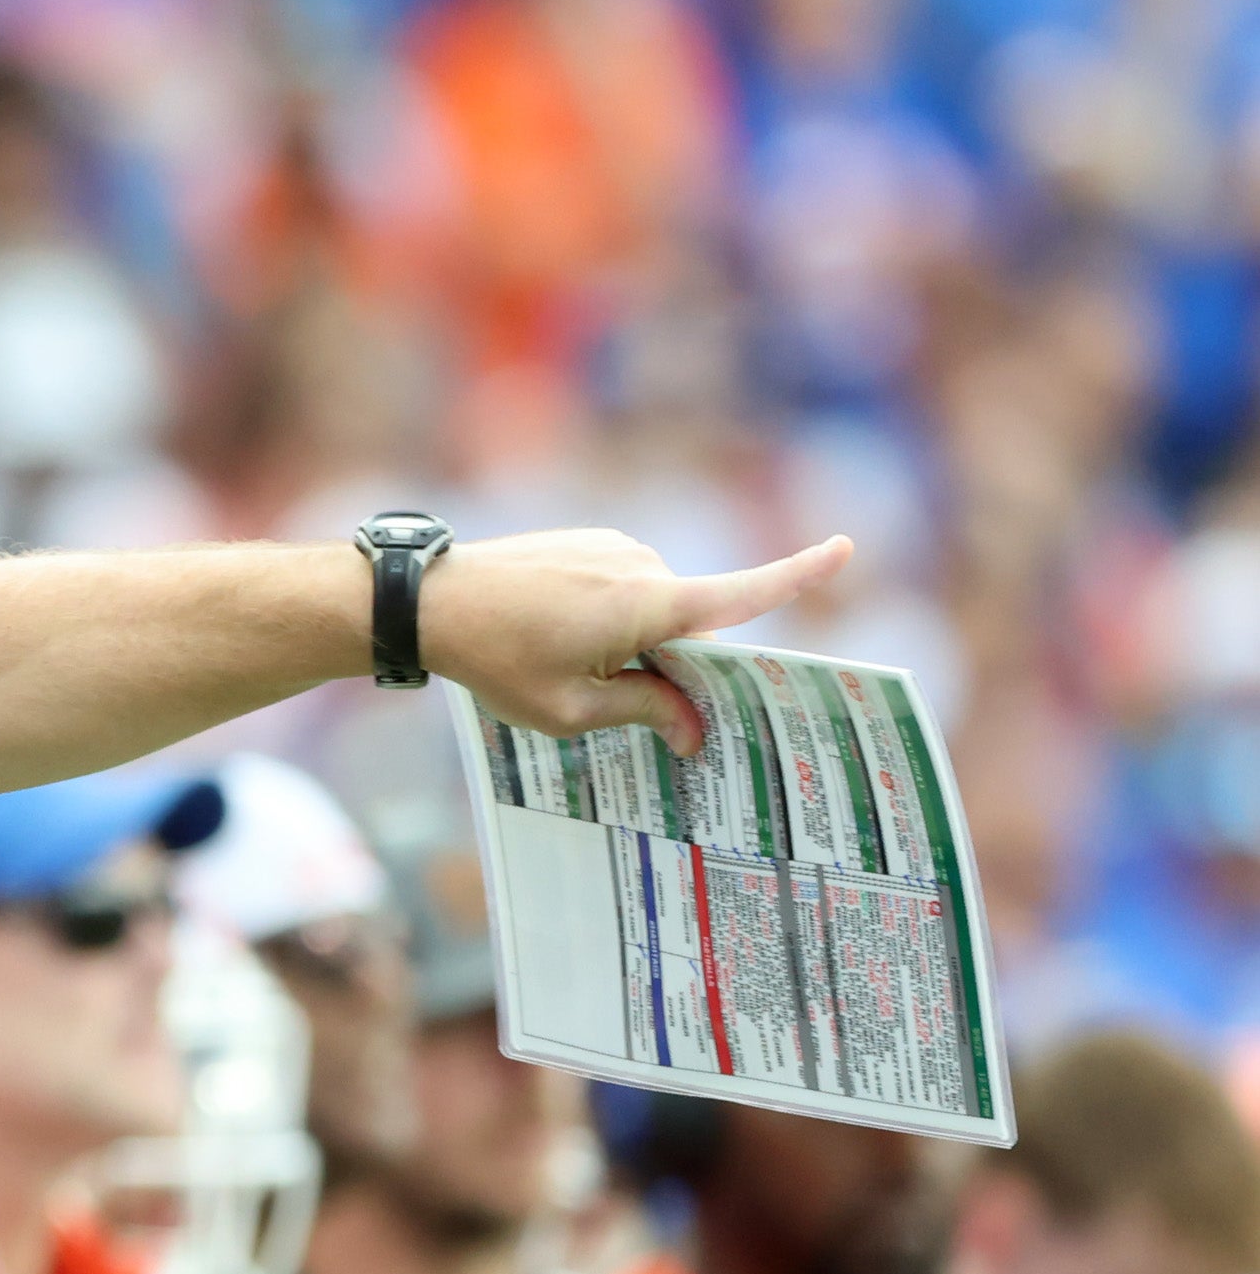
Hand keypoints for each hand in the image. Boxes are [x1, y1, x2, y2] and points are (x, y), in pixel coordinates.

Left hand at [417, 529, 853, 756]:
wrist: (429, 601)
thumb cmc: (498, 661)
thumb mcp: (571, 709)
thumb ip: (642, 712)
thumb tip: (695, 729)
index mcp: (651, 605)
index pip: (741, 596)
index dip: (799, 574)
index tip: (844, 548)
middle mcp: (645, 566)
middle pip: (690, 625)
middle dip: (668, 665)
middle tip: (607, 696)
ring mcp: (617, 548)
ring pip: (652, 610)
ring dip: (628, 643)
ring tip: (556, 662)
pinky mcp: (592, 544)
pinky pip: (622, 590)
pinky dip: (605, 619)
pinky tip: (549, 637)